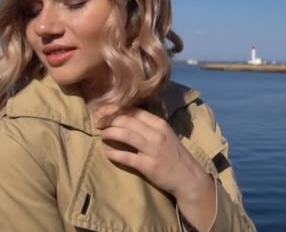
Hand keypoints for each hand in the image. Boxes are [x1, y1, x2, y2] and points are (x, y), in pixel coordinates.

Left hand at [95, 106, 211, 202]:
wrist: (188, 177)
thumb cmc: (173, 154)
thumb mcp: (164, 134)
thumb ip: (147, 125)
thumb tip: (122, 117)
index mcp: (159, 123)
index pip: (133, 110)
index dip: (115, 109)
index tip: (101, 111)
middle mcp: (156, 133)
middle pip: (127, 120)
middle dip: (108, 119)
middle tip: (97, 123)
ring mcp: (153, 149)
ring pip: (126, 135)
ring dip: (110, 132)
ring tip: (100, 134)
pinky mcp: (149, 166)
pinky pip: (128, 157)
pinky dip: (115, 154)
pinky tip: (107, 153)